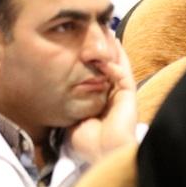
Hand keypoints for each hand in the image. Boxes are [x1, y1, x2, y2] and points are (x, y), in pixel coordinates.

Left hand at [65, 39, 138, 162]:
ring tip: (103, 33)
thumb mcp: (72, 119)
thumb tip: (57, 92)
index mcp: (102, 101)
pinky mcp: (129, 95)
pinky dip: (114, 63)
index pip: (98, 75)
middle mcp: (113, 96)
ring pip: (118, 66)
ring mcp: (122, 95)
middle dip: (104, 49)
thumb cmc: (88, 143)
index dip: (93, 60)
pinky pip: (122, 74)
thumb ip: (70, 104)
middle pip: (110, 66)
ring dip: (111, 50)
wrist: (101, 154)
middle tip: (96, 32)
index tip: (83, 46)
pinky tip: (103, 56)